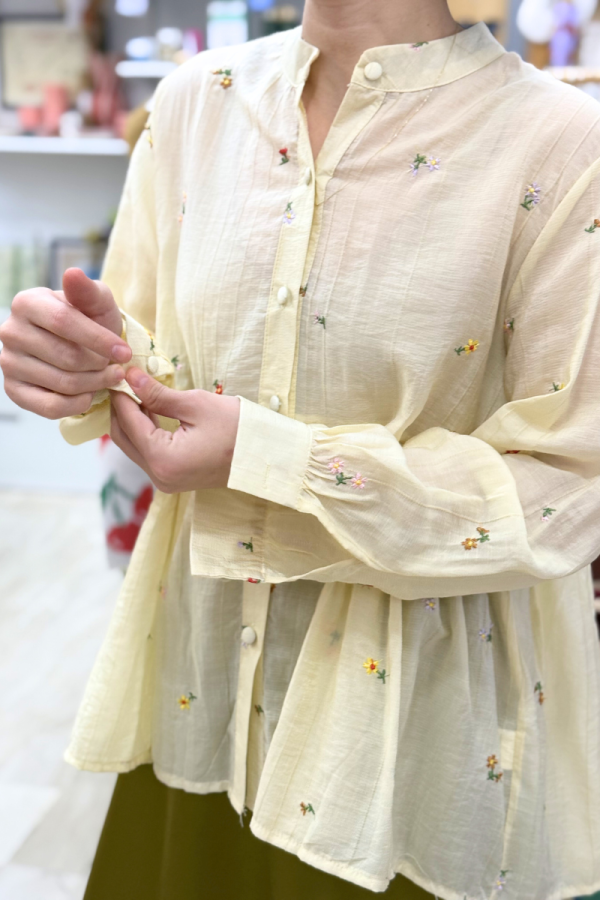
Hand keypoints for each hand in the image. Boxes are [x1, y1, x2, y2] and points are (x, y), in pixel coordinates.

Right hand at [0, 268, 131, 418]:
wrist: (80, 346)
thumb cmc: (90, 321)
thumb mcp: (97, 302)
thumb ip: (88, 291)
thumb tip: (73, 274)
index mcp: (27, 303)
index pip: (64, 322)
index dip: (99, 340)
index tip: (125, 353)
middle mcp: (10, 331)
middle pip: (66, 357)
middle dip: (100, 366)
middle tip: (117, 368)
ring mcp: (8, 362)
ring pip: (62, 384)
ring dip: (95, 385)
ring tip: (108, 377)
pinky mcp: (14, 390)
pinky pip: (51, 407)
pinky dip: (78, 404)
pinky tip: (90, 393)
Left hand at [110, 367, 240, 491]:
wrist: (264, 455)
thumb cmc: (237, 428)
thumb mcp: (196, 404)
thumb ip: (158, 394)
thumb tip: (131, 377)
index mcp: (163, 459)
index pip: (129, 422)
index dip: (121, 395)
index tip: (118, 372)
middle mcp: (159, 476)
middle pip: (123, 438)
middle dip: (121, 408)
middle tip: (124, 381)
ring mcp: (165, 481)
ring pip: (133, 446)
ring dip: (132, 420)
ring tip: (137, 391)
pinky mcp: (172, 478)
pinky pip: (148, 453)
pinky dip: (145, 432)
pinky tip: (150, 410)